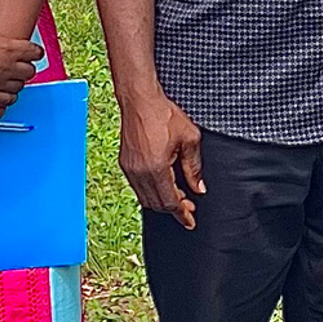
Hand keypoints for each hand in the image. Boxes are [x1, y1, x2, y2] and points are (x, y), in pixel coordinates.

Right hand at [0, 19, 39, 107]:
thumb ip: (3, 40)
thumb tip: (12, 46)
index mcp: (7, 48)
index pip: (34, 53)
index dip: (33, 52)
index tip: (31, 52)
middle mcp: (3, 68)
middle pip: (29, 72)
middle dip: (26, 66)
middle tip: (20, 63)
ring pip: (19, 88)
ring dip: (16, 81)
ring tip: (8, 76)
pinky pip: (4, 101)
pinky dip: (5, 95)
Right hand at [119, 91, 205, 228]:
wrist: (140, 100)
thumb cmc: (164, 115)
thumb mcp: (189, 139)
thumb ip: (194, 167)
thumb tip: (198, 188)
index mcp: (156, 168)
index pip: (170, 202)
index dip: (182, 214)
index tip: (190, 221)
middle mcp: (139, 172)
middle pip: (157, 204)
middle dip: (174, 208)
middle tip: (189, 206)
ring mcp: (129, 169)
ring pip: (146, 198)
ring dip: (162, 201)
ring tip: (178, 194)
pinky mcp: (124, 163)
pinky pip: (138, 187)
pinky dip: (151, 192)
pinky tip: (163, 184)